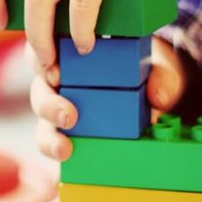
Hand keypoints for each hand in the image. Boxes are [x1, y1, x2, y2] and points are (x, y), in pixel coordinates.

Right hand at [29, 37, 186, 159]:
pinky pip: (50, 137)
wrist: (156, 90)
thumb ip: (163, 75)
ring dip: (47, 134)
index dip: (40, 60)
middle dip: (47, 104)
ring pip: (41, 117)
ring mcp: (60, 103)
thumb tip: (158, 97)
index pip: (43, 49)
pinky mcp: (64, 128)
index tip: (57, 76)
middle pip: (39, 87)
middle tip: (68, 117)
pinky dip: (53, 146)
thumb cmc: (147, 69)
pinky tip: (66, 153)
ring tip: (63, 147)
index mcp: (72, 49)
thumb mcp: (159, 65)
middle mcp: (59, 76)